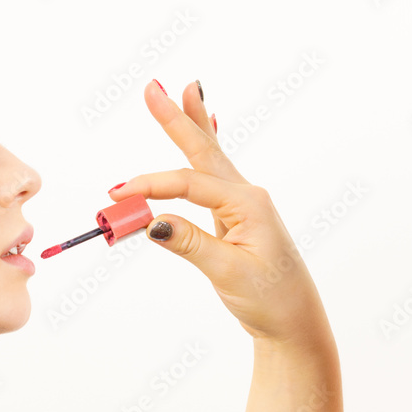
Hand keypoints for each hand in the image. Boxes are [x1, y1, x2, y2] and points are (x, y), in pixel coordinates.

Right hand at [109, 79, 329, 348]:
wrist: (295, 324)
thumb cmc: (271, 299)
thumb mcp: (230, 273)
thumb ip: (191, 244)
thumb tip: (152, 221)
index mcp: (249, 204)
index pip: (189, 184)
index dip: (150, 186)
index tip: (117, 195)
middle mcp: (247, 196)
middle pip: (204, 150)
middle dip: (179, 118)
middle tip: (154, 87)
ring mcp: (243, 205)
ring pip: (210, 158)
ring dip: (194, 125)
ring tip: (185, 91)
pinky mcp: (236, 218)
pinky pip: (212, 178)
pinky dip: (203, 152)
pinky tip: (207, 132)